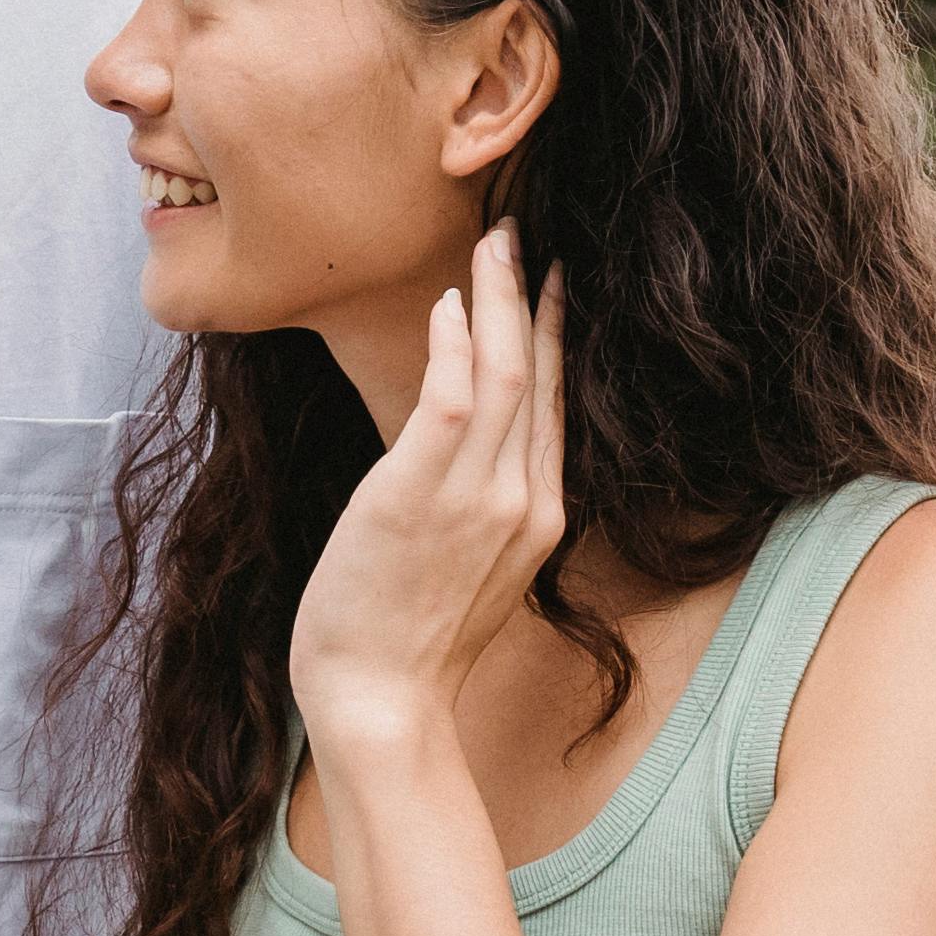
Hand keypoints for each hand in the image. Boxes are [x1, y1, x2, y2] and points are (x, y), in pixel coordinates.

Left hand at [292, 224, 565, 749]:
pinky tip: (448, 303)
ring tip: (492, 245)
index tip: (551, 282)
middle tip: (520, 236)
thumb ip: (481, 505)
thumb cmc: (407, 641)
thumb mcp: (469, 569)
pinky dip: (455, 344)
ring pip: (505, 374)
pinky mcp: (421, 495)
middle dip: (532, 298)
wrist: (381, 699)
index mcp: (539, 516)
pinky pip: (452, 398)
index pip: (554, 404)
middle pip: (539, 376)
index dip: (554, 336)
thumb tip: (459, 452)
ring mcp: (479, 498)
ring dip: (498, 299)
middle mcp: (525, 500)